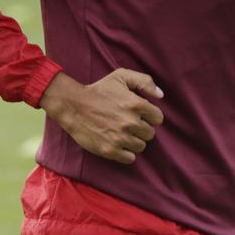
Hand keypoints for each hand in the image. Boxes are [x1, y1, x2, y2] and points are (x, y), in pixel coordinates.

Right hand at [39, 69, 164, 164]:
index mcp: (136, 104)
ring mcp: (120, 137)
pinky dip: (126, 153)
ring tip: (122, 133)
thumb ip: (144, 81)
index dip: (150, 116)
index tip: (140, 115)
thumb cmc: (99, 90)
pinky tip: (118, 143)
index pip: (158, 118)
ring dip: (134, 141)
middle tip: (129, 124)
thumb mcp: (121, 76)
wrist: (73, 105)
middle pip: (150, 134)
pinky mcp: (110, 150)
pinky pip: (130, 158)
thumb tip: (161, 96)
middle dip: (141, 129)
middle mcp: (130, 122)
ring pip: (141, 146)